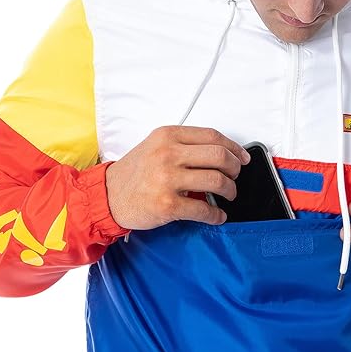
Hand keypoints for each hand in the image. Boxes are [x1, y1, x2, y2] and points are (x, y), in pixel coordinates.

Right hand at [105, 126, 249, 230]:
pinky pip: (204, 209)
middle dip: (234, 168)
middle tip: (235, 176)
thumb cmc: (135, 171)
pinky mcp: (167, 205)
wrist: (108, 196)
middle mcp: (168, 154)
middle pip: (219, 157)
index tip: (242, 157)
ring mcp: (168, 180)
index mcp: (168, 136)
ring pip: (216, 181)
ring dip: (230, 190)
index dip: (233, 147)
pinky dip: (216, 214)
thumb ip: (184, 144)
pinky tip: (217, 215)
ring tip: (228, 195)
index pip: (213, 136)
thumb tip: (222, 152)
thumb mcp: (156, 145)